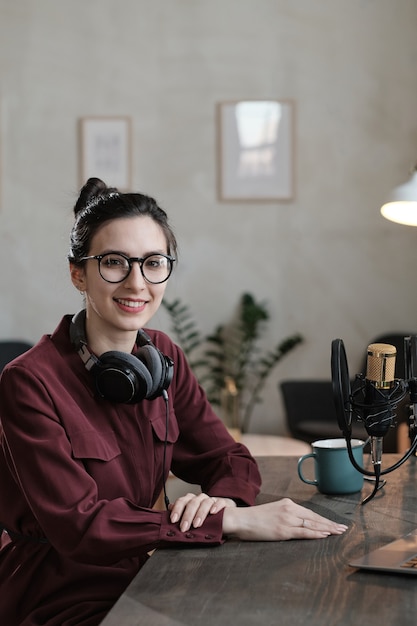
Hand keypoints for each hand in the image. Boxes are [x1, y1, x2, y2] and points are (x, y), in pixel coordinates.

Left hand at [169, 492, 236, 531]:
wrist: (226, 518)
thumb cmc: (206, 520)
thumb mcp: (192, 519)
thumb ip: (181, 515)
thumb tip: (169, 512)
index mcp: (191, 500)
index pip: (182, 501)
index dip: (177, 510)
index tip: (173, 520)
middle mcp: (201, 498)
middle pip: (192, 502)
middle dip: (187, 515)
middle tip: (184, 528)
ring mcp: (212, 500)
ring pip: (205, 502)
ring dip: (200, 513)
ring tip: (196, 524)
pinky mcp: (224, 503)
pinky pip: (220, 502)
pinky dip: (216, 506)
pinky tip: (213, 512)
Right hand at [222, 497, 347, 540]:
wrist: (241, 519)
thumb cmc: (255, 518)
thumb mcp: (274, 511)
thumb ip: (287, 514)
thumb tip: (300, 523)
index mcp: (287, 504)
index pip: (310, 513)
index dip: (324, 519)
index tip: (334, 523)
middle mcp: (289, 509)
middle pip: (314, 518)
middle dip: (330, 524)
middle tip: (343, 528)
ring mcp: (287, 519)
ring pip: (312, 525)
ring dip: (327, 529)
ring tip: (338, 532)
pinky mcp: (283, 530)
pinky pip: (304, 532)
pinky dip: (316, 534)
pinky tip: (325, 535)